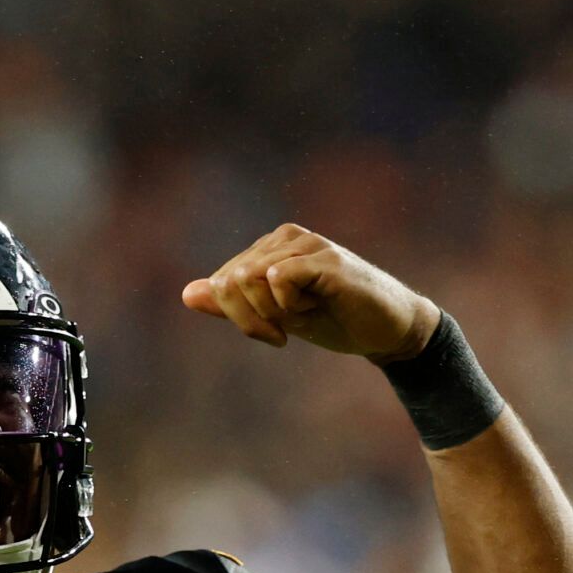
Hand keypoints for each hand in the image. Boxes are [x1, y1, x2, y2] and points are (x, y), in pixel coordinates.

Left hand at [181, 224, 439, 361]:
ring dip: (271, 313)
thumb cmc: (332, 319)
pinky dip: (289, 306)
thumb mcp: (273, 316)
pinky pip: (279, 278)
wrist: (385, 330)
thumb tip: (187, 293)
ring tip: (301, 318)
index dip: (236, 316)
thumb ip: (231, 305)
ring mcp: (308, 245)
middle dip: (248, 319)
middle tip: (280, 333)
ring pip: (249, 279)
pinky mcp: (328, 260)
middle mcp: (286, 237)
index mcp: (270, 247)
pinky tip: (314, 310)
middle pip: (230, 281)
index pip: (221, 280)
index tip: (269, 334)